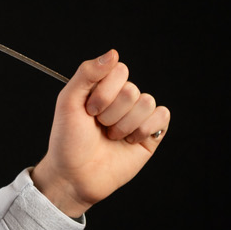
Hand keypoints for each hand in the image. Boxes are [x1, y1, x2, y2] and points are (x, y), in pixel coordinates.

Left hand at [31, 49, 169, 218]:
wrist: (75, 175)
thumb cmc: (67, 140)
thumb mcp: (68, 102)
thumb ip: (87, 73)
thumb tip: (113, 53)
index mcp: (102, 87)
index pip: (119, 71)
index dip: (104, 92)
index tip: (88, 110)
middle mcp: (121, 98)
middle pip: (132, 90)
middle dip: (112, 113)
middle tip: (99, 126)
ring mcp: (137, 115)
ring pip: (147, 103)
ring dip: (125, 125)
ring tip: (111, 136)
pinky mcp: (151, 133)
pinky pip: (162, 116)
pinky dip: (144, 130)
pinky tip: (129, 141)